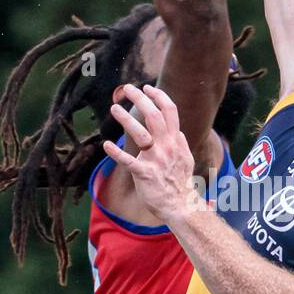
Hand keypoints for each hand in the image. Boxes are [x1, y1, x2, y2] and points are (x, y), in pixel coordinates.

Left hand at [104, 85, 199, 222]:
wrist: (180, 206)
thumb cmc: (180, 183)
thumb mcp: (186, 160)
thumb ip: (181, 144)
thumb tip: (178, 132)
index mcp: (176, 141)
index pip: (170, 111)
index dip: (158, 96)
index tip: (147, 87)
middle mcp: (167, 147)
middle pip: (154, 115)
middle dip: (140, 98)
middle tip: (126, 89)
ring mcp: (156, 160)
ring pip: (140, 133)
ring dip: (126, 119)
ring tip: (114, 108)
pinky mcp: (145, 174)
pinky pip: (128, 161)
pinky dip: (116, 153)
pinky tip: (106, 145)